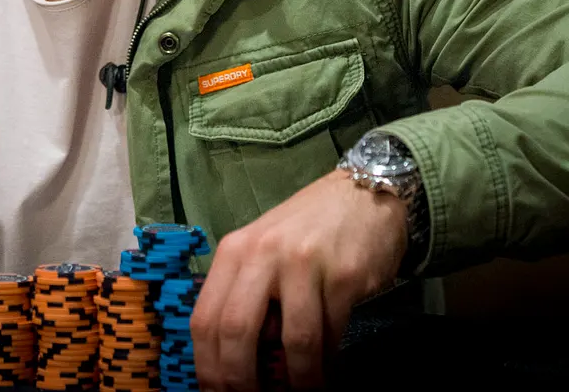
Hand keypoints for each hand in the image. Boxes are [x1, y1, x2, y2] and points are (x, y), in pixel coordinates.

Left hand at [190, 167, 406, 390]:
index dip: (208, 367)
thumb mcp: (262, 251)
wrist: (363, 194)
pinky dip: (327, 361)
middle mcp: (263, 253)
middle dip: (241, 380)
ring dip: (298, 380)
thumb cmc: (307, 230)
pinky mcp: (344, 275)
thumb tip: (232, 359)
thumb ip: (244, 293)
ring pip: (293, 341)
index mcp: (234, 251)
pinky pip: (330, 332)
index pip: (205, 319)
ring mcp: (304, 263)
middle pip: (236, 331)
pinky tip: (328, 370)